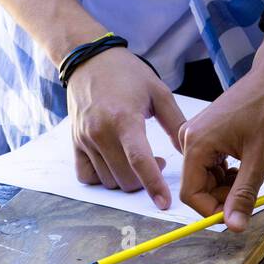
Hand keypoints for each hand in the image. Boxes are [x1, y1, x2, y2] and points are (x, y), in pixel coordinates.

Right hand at [67, 49, 185, 208]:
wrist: (88, 60)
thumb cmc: (127, 74)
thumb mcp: (159, 92)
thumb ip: (176, 124)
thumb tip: (189, 153)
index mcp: (124, 119)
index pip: (139, 161)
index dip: (154, 185)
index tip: (165, 203)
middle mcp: (100, 132)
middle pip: (125, 179)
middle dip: (145, 181)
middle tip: (157, 161)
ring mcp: (85, 139)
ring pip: (108, 182)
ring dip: (127, 179)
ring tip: (137, 158)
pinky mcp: (75, 142)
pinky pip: (87, 177)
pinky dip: (103, 178)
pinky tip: (116, 163)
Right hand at [178, 62, 263, 228]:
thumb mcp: (260, 160)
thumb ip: (244, 195)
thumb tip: (234, 226)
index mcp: (196, 144)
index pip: (191, 194)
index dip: (214, 210)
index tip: (239, 213)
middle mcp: (191, 138)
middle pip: (198, 186)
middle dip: (223, 197)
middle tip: (252, 195)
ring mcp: (199, 133)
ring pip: (207, 176)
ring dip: (228, 185)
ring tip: (253, 174)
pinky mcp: (209, 131)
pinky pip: (212, 163)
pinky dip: (229, 172)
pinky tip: (248, 165)